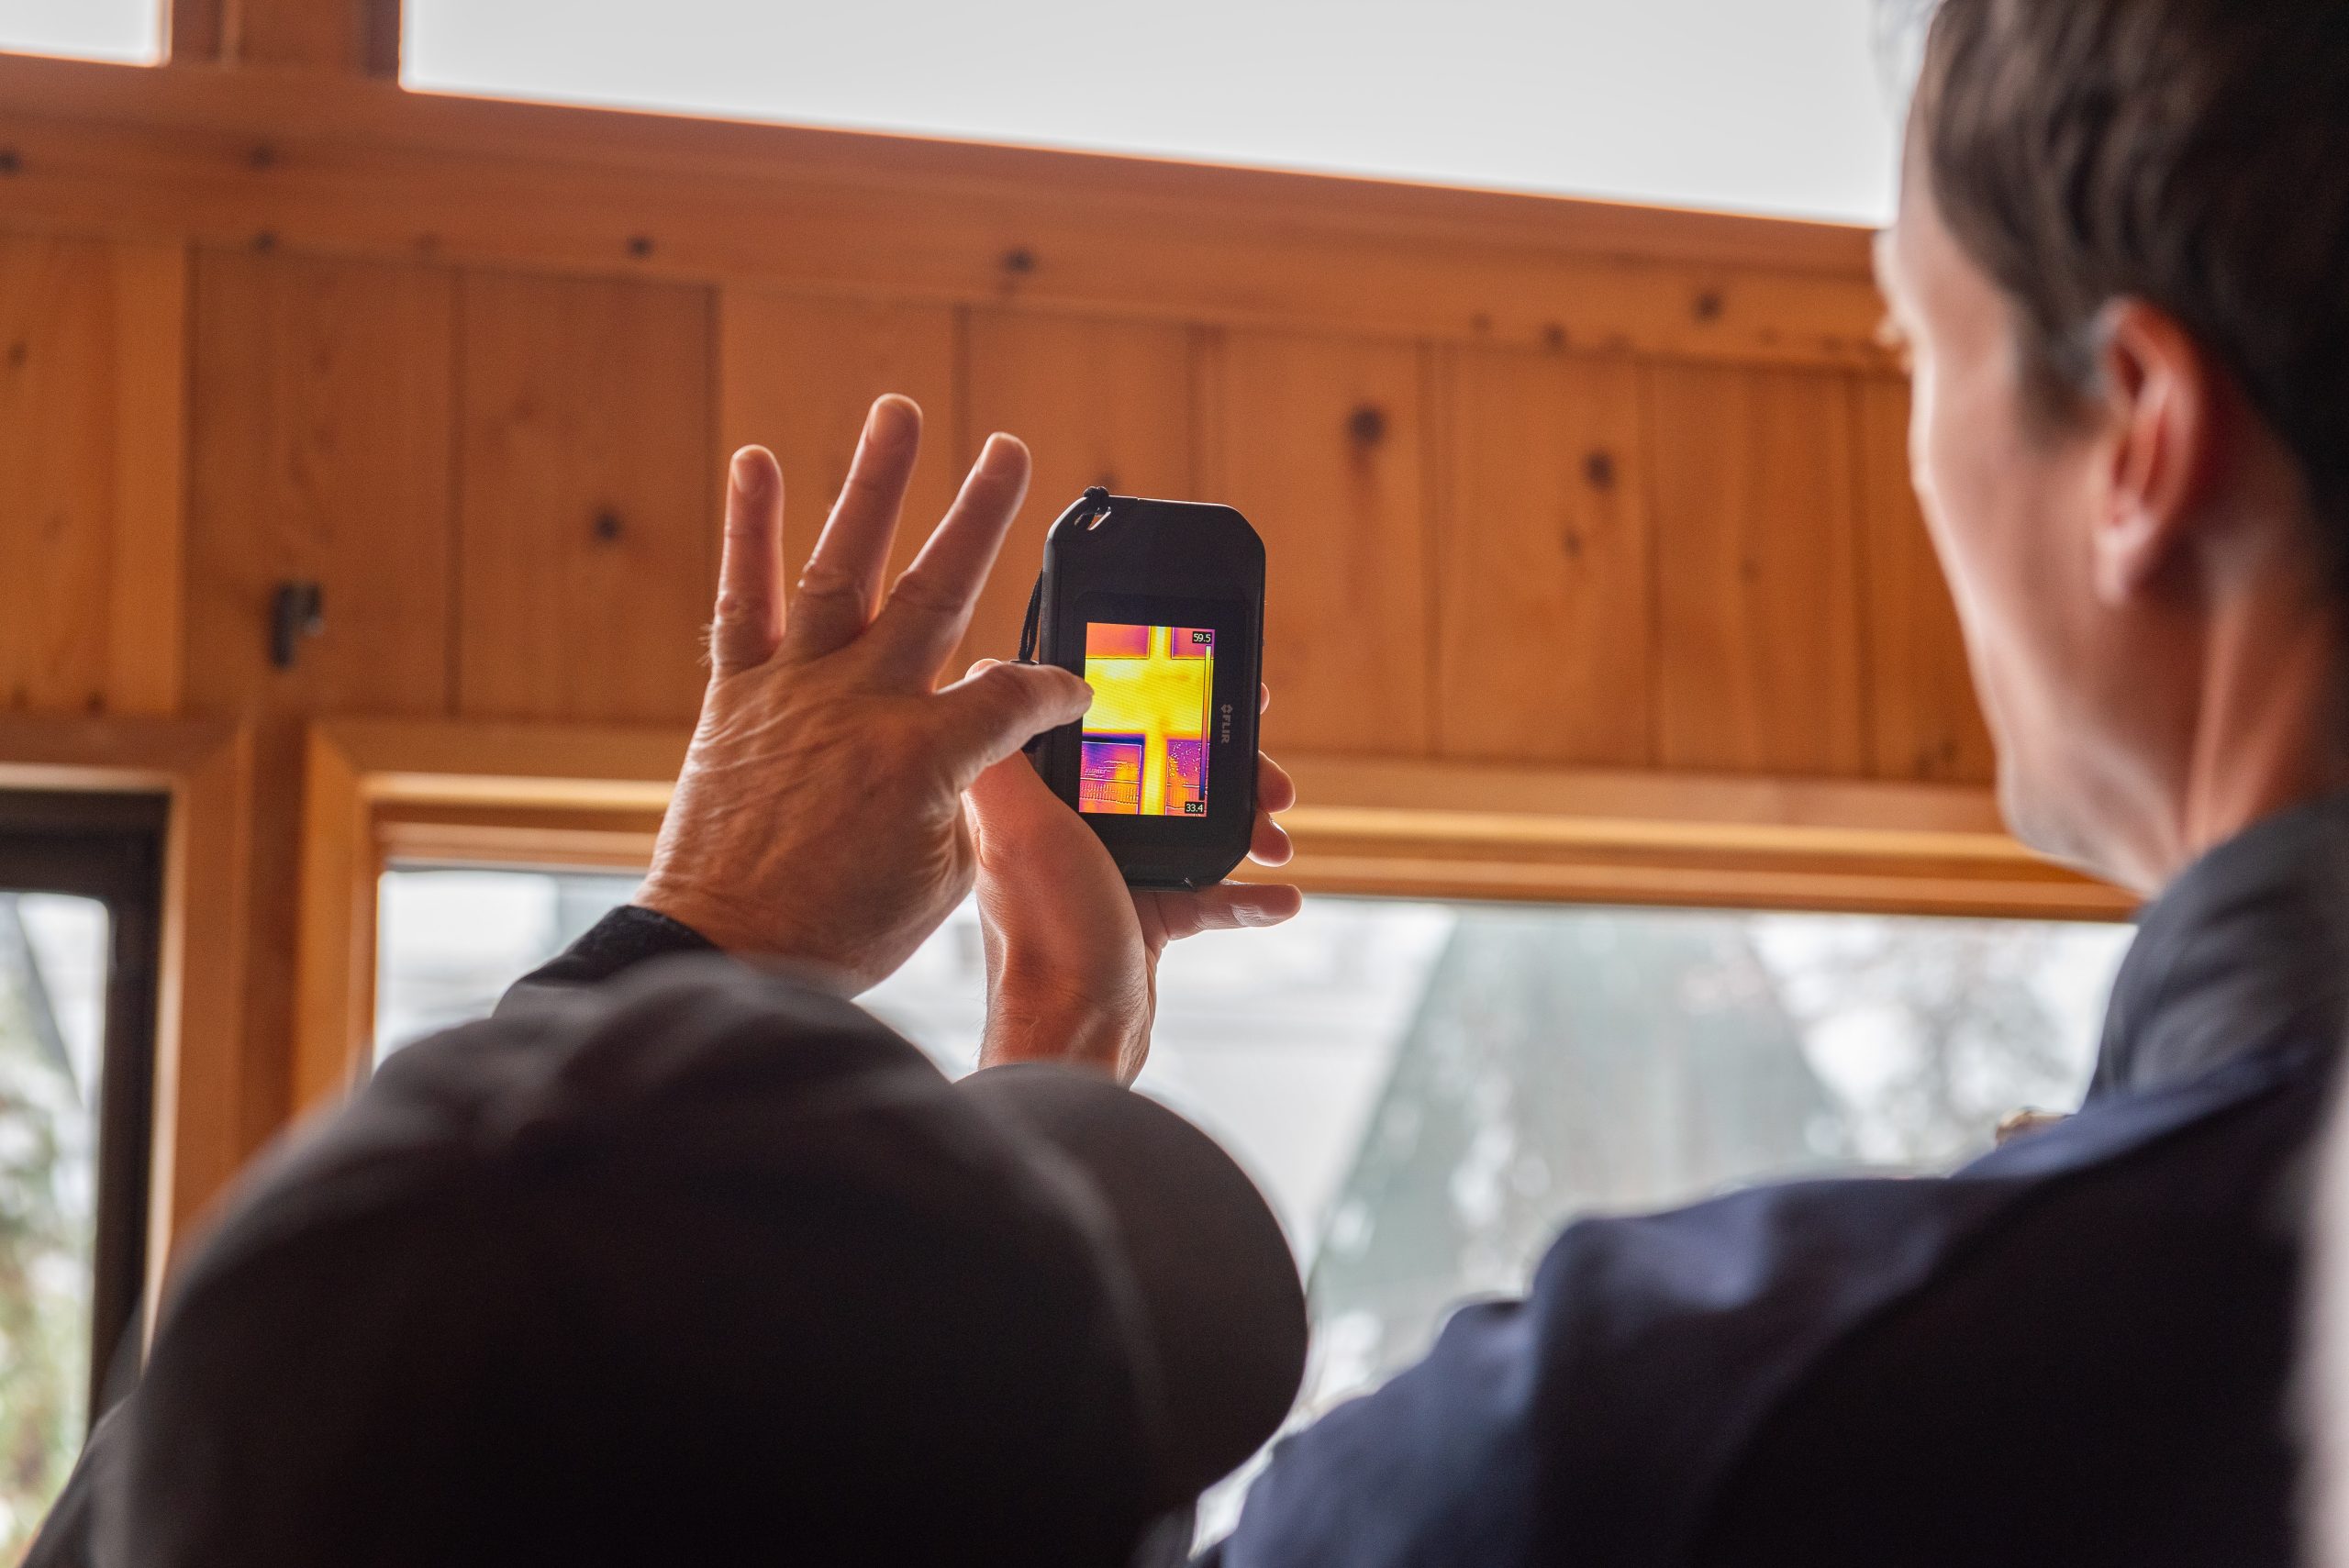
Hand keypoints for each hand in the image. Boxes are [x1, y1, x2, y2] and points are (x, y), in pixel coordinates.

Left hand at [638, 396, 1092, 991]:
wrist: (726, 950)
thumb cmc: (841, 931)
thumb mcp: (945, 879)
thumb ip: (978, 802)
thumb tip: (996, 759)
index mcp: (930, 754)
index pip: (1018, 695)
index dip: (1056, 691)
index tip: (1078, 693)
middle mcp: (865, 701)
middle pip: (941, 589)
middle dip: (982, 517)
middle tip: (1013, 451)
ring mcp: (796, 688)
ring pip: (845, 565)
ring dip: (873, 484)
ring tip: (898, 412)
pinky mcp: (738, 695)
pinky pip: (743, 599)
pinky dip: (749, 530)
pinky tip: (757, 460)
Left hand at [965, 678, 1301, 1082]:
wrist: (1074, 1036)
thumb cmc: (1044, 933)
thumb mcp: (1016, 825)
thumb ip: (1003, 750)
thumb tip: (983, 668)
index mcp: (1042, 793)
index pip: (1105, 722)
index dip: (1160, 699)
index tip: (1215, 687)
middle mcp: (1073, 825)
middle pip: (1165, 769)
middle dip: (1226, 769)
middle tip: (1270, 777)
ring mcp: (1111, 870)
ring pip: (1193, 824)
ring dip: (1245, 825)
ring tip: (1277, 839)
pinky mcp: (1143, 915)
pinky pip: (1208, 893)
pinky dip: (1247, 896)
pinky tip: (1283, 897)